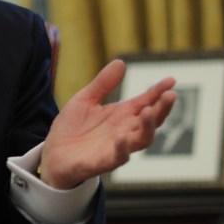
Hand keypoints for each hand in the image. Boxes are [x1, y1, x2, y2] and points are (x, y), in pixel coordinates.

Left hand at [37, 59, 177, 189]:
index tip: (171, 80)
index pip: (146, 102)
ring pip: (142, 140)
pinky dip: (122, 149)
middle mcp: (125, 130)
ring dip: (148, 127)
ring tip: (148, 111)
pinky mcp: (102, 162)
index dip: (159, 92)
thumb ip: (103, 84)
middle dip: (162, 109)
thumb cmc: (73, 128)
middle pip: (151, 121)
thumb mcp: (85, 99)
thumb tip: (120, 62)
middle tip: (170, 95)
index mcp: (122, 115)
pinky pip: (118, 158)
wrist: (52, 154)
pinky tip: (122, 137)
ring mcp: (116, 147)